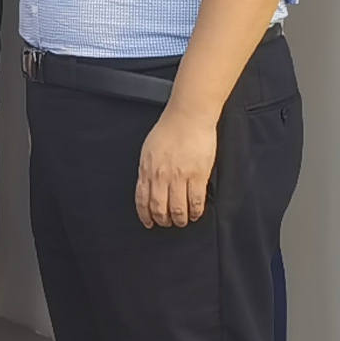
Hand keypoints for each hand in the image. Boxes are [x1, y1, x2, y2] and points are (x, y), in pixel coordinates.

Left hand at [135, 103, 217, 228]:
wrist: (188, 116)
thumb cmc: (170, 127)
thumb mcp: (149, 149)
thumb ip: (148, 168)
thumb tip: (148, 184)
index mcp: (147, 168)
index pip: (142, 199)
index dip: (145, 215)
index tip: (148, 222)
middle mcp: (161, 175)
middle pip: (159, 208)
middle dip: (163, 220)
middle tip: (167, 223)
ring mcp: (179, 177)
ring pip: (177, 209)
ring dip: (180, 219)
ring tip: (182, 221)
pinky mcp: (197, 176)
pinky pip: (196, 201)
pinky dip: (195, 212)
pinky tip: (196, 214)